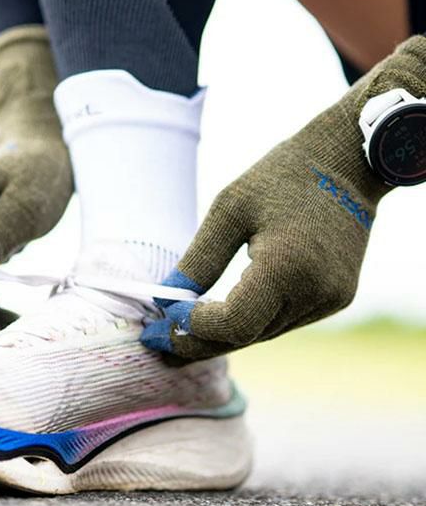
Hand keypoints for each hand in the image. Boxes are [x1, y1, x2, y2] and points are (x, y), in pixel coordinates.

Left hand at [142, 35, 425, 359]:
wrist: (346, 162)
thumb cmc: (281, 177)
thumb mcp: (229, 208)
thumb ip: (199, 260)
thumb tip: (166, 299)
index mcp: (287, 266)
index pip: (234, 323)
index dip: (193, 329)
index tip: (160, 323)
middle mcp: (316, 292)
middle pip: (246, 337)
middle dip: (198, 343)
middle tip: (159, 342)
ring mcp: (332, 299)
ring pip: (263, 334)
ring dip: (222, 336)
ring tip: (181, 332)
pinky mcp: (338, 297)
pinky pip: (283, 321)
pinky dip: (250, 323)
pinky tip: (221, 318)